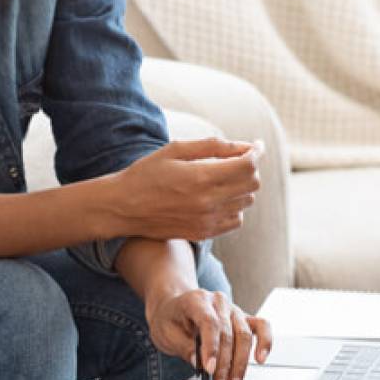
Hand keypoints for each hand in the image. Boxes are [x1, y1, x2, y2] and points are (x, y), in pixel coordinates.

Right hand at [107, 139, 261, 241]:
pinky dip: (235, 206)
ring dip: (243, 186)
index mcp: (201, 177)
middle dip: (250, 167)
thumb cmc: (147, 173)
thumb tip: (244, 146)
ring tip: (224, 177)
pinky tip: (219, 197)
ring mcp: (207, 221)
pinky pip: (236, 220)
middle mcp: (208, 202)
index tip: (256, 146)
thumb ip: (213, 146)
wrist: (123, 208)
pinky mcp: (203, 233)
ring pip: (246, 202)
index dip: (256, 152)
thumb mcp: (175, 149)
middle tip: (237, 159)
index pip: (248, 165)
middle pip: (252, 184)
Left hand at [145, 287, 273, 379]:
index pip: (209, 322)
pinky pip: (261, 327)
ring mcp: (233, 309)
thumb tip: (199, 363)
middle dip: (225, 366)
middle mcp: (218, 302)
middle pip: (228, 334)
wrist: (175, 308)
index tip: (209, 369)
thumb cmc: (170, 320)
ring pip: (244, 336)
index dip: (211, 347)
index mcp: (197, 300)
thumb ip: (183, 347)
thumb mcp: (166, 334)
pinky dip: (264, 342)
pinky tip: (260, 359)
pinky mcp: (244, 318)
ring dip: (240, 365)